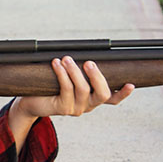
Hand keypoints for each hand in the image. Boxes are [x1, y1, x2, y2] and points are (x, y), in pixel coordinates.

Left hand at [15, 56, 134, 119]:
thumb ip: (81, 71)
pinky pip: (66, 89)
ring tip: (67, 58)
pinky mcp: (63, 108)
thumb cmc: (51, 86)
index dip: (123, 93)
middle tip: (89, 62)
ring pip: (82, 89)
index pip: (113, 99)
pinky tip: (56, 64)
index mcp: (93, 99)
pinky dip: (62, 74)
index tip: (131, 84)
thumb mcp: (69, 78)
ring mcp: (76, 109)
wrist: (31, 100)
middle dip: (97, 76)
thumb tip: (88, 52)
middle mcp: (87, 106)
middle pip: (102, 94)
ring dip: (75, 71)